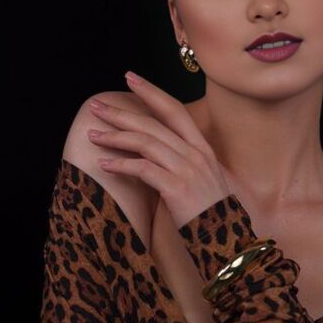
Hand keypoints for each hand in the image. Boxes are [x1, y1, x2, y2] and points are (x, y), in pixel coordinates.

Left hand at [86, 72, 230, 229]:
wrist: (229, 244)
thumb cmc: (213, 218)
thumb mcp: (204, 184)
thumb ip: (184, 167)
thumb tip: (156, 158)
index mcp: (203, 149)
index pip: (175, 111)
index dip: (152, 92)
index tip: (130, 78)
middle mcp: (196, 154)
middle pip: (154, 122)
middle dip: (122, 111)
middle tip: (96, 106)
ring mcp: (188, 170)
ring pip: (146, 142)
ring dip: (116, 137)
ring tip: (94, 135)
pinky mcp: (178, 188)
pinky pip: (143, 169)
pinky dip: (121, 165)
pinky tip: (104, 165)